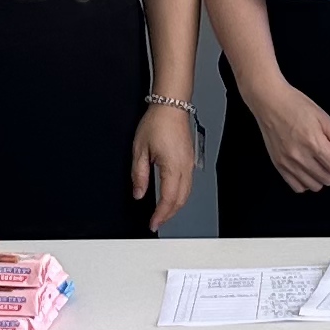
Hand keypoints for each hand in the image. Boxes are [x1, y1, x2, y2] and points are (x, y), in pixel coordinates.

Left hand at [132, 101, 197, 229]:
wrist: (171, 106)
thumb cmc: (157, 122)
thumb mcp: (140, 150)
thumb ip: (139, 175)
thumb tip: (139, 193)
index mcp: (172, 166)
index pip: (168, 199)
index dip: (161, 215)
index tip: (153, 223)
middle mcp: (185, 167)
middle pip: (181, 200)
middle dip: (169, 214)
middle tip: (158, 221)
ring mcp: (189, 163)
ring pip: (187, 193)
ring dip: (176, 206)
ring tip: (163, 213)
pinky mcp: (190, 159)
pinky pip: (188, 183)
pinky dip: (180, 195)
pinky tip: (172, 196)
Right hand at [244, 79, 329, 193]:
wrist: (269, 102)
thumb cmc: (295, 105)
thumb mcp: (322, 117)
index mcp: (314, 143)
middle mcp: (300, 156)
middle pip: (328, 178)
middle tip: (327, 155)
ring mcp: (288, 163)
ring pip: (314, 186)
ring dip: (320, 176)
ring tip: (316, 162)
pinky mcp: (279, 166)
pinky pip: (297, 187)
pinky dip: (305, 181)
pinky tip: (305, 168)